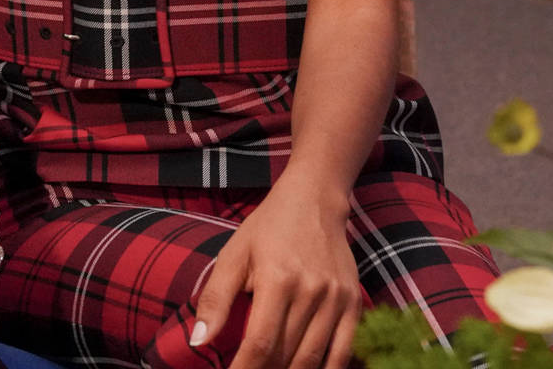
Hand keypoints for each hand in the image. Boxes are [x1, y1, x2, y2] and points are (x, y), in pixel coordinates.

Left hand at [192, 180, 361, 368]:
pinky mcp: (354, 303)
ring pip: (314, 358)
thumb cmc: (267, 228)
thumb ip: (216, 299)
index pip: (261, 343)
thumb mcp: (233, 254)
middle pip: (287, 356)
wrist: (315, 200)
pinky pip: (344, 352)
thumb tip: (199, 342)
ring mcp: (337, 299)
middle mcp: (312, 292)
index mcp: (277, 280)